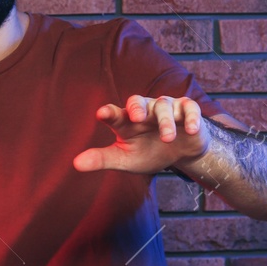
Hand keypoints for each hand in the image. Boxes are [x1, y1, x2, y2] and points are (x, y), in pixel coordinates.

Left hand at [72, 94, 208, 175]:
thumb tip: (76, 164)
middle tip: (137, 117)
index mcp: (126, 122)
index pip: (115, 114)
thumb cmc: (148, 153)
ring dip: (165, 122)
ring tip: (168, 138)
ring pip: (164, 106)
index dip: (109, 113)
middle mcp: (145, 111)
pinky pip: (189, 108)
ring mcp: (166, 108)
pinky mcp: (187, 111)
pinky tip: (191, 129)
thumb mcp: (125, 159)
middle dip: (137, 107)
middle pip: (138, 102)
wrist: (179, 154)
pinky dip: (190, 118)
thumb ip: (102, 159)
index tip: (101, 114)